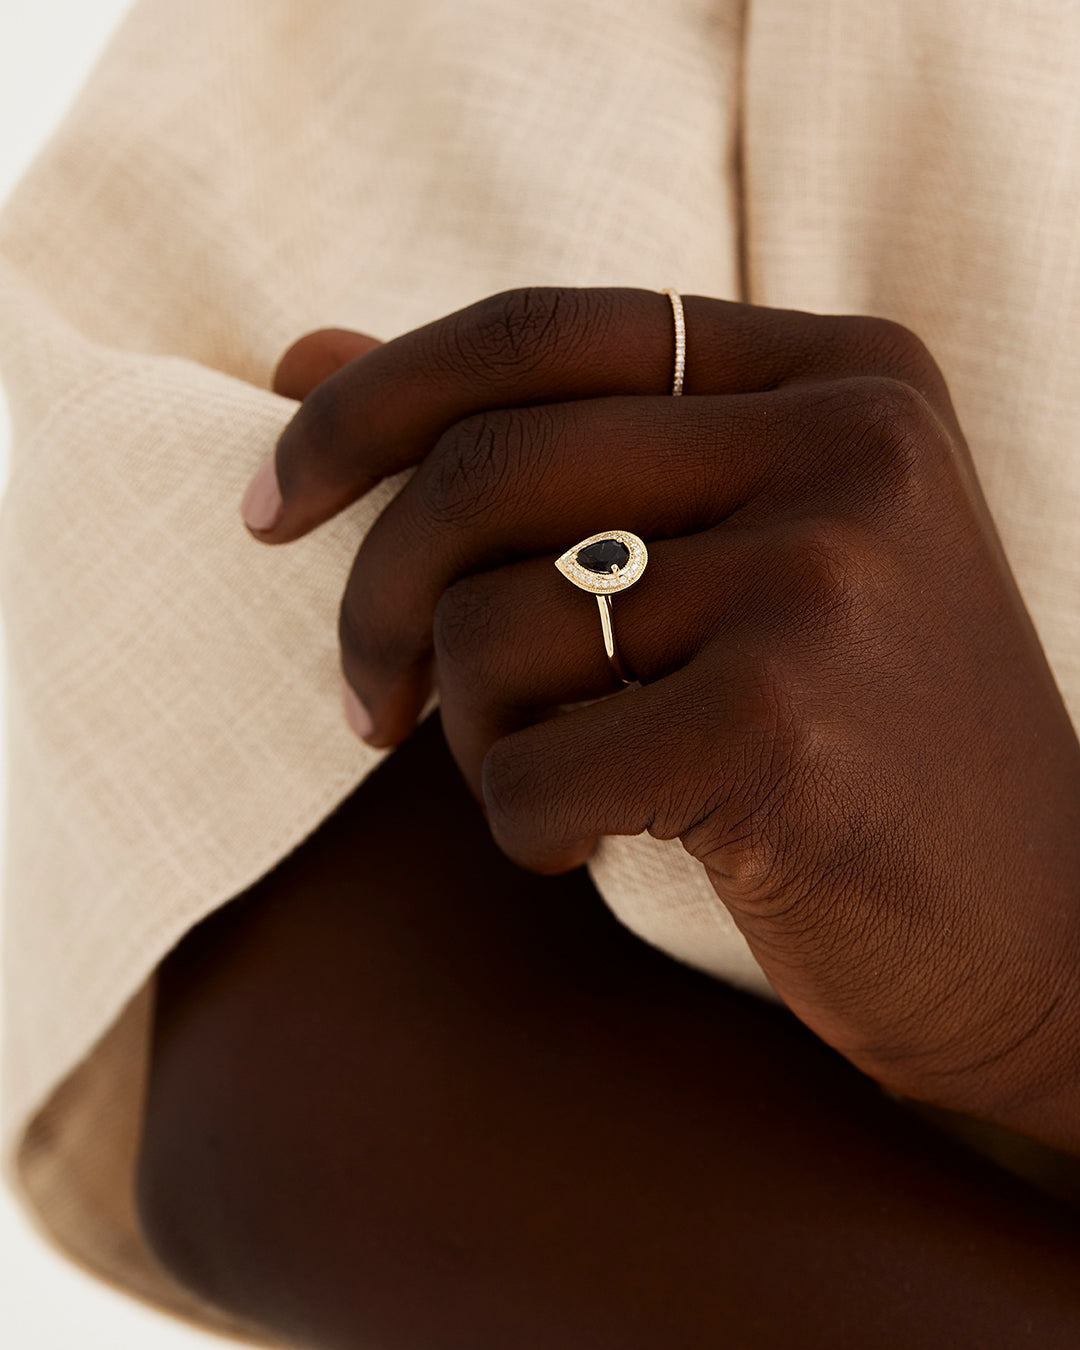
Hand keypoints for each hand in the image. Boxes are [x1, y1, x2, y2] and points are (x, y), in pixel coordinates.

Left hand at [243, 288, 1079, 1148]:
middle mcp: (847, 445)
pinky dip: (522, 824)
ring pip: (490, 629)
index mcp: (838, 372)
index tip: (268, 505)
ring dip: (473, 732)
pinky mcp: (783, 730)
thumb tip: (298, 357)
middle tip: (363, 703)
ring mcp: (825, 581)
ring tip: (555, 775)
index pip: (535, 333)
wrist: (1040, 926)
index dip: (367, 408)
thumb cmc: (857, 734)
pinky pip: (529, 769)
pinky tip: (596, 843)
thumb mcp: (726, 547)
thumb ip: (537, 440)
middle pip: (482, 471)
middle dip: (371, 601)